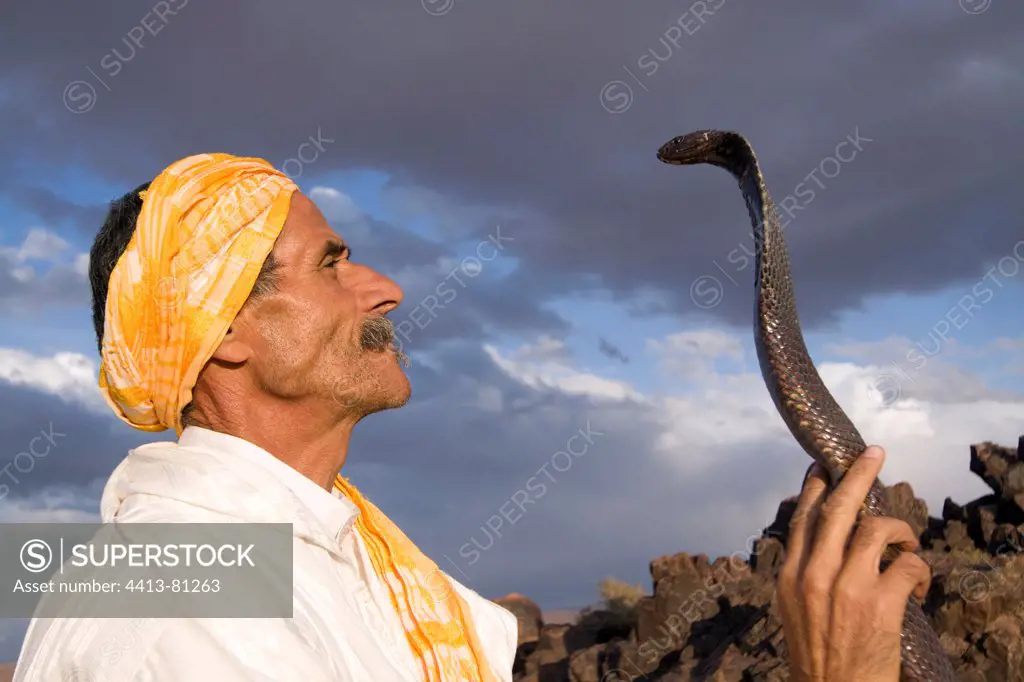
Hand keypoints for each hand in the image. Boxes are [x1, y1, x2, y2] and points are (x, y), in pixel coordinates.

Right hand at [777, 446, 931, 681]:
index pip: (804, 517)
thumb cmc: (817, 655)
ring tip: (908, 540)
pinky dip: (918, 568)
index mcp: (791, 575)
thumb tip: (823, 540)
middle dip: (858, 475)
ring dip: (899, 528)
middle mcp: (815, 575)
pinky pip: (907, 565)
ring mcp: (847, 588)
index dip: (816, 486)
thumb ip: (805, 572)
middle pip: (838, 509)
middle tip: (874, 453)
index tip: (825, 465)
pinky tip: (917, 585)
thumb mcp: (794, 608)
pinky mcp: (880, 606)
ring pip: (876, 529)